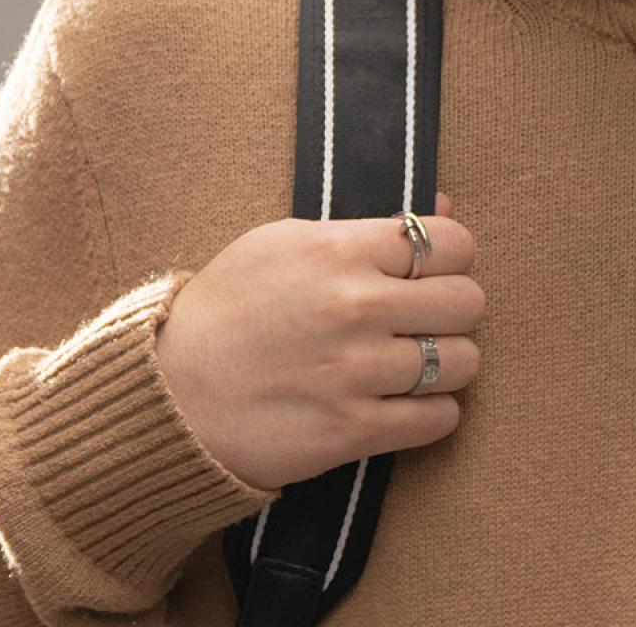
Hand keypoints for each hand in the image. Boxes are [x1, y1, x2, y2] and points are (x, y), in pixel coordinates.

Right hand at [155, 191, 482, 491]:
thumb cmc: (228, 309)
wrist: (167, 396)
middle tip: (427, 319)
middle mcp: (356, 307)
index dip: (452, 257)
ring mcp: (357, 371)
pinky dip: (432, 412)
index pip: (452, 242)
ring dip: (449, 363)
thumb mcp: (288, 241)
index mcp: (341, 251)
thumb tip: (444, 203)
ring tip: (416, 362)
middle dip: (454, 310)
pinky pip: (440, 419)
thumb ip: (371, 225)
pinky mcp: (351, 431)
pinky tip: (405, 402)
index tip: (434, 271)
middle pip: (468, 301)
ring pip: (464, 362)